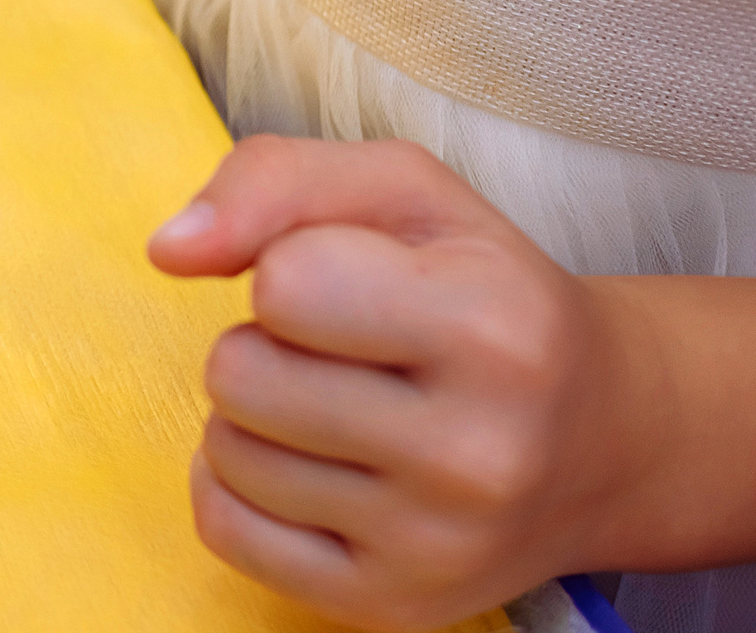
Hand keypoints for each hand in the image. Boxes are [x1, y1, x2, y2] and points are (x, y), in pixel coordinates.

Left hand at [148, 136, 643, 630]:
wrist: (603, 439)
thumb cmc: (482, 291)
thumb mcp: (402, 192)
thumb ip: (272, 182)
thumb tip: (169, 249)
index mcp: (493, 327)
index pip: (283, 282)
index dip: (293, 264)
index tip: (356, 278)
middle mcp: (478, 452)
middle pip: (238, 373)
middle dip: (266, 344)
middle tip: (344, 351)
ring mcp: (436, 545)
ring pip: (226, 451)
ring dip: (257, 415)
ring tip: (341, 405)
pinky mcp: (392, 606)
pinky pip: (223, 528)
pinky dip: (240, 486)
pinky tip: (311, 465)